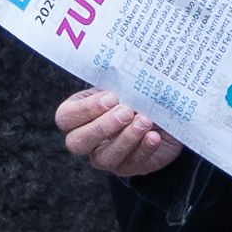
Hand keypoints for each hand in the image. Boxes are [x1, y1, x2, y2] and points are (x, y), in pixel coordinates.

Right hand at [54, 89, 183, 179]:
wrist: (165, 114)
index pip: (66, 117)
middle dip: (102, 127)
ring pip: (104, 158)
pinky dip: (144, 149)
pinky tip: (154, 137)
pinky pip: (132, 163)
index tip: (111, 97)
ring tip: (144, 121)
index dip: (85, 110)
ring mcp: (106, 156)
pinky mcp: (129, 167)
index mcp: (79, 114)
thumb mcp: (125, 84)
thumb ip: (118, 79)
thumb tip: (122, 64)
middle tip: (126, 112)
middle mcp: (86, 139)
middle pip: (77, 142)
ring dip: (126, 139)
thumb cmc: (137, 94)